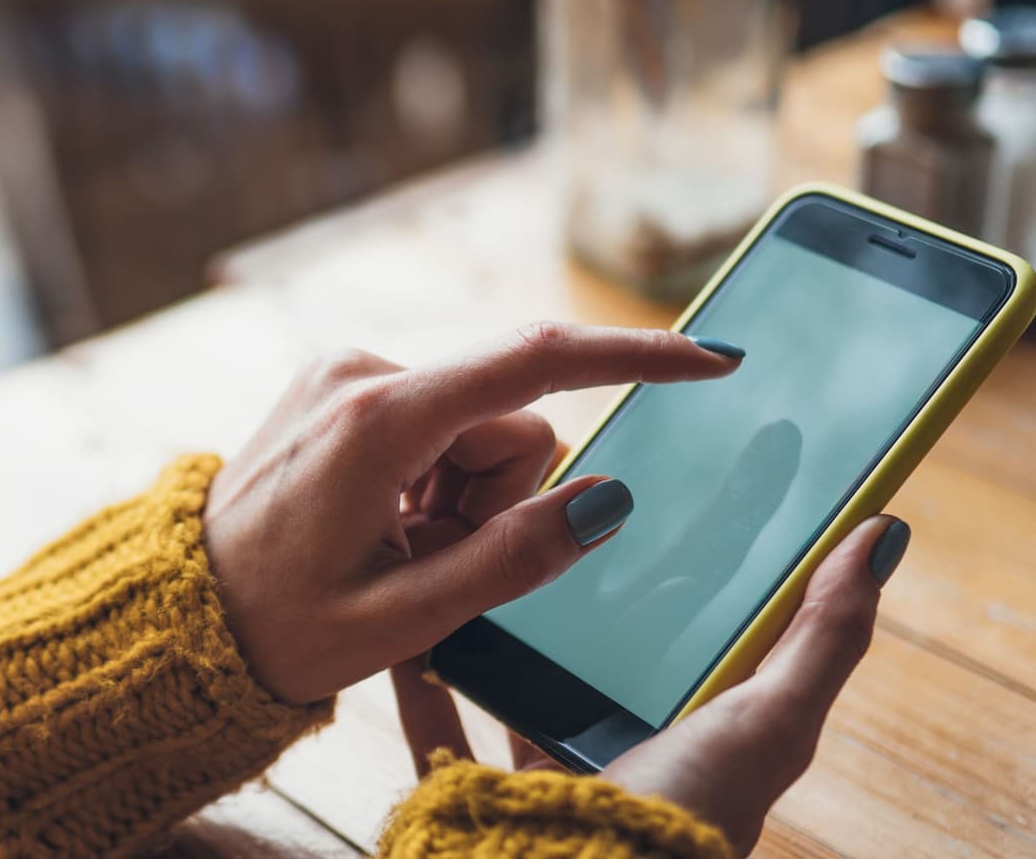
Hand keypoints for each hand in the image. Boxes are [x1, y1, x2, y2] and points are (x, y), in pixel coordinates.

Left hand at [204, 322, 741, 704]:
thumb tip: (608, 500)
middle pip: (510, 421)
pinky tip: (382, 526)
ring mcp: (346, 373)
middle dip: (500, 499)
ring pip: (478, 427)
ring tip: (397, 550)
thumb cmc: (280, 625)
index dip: (633, 356)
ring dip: (464, 497)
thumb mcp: (404, 618)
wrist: (187, 611)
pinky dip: (434, 480)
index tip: (713, 359)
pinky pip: (436, 423)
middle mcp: (361, 374)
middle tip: (430, 563)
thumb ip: (512, 559)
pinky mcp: (341, 384)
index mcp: (377, 422)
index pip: (533, 365)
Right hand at [390, 513, 908, 853]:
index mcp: (690, 731)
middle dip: (562, 569)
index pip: (684, 622)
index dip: (673, 550)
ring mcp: (537, 770)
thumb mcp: (772, 721)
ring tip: (466, 535)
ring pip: (506, 670)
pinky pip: (434, 716)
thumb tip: (882, 533)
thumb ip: (824, 634)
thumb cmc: (685, 820)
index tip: (650, 470)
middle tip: (540, 488)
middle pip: (586, 640)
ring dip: (485, 608)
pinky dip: (417, 669)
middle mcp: (616, 748)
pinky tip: (407, 614)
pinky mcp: (469, 787)